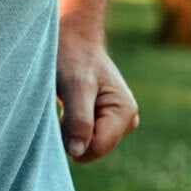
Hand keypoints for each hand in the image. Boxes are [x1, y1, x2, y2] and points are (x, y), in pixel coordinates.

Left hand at [56, 30, 138, 161]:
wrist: (70, 39)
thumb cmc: (73, 57)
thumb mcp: (75, 85)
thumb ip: (79, 119)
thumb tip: (77, 152)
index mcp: (126, 112)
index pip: (96, 148)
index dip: (73, 136)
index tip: (65, 109)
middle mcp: (126, 121)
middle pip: (91, 150)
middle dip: (72, 132)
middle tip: (66, 102)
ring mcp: (114, 123)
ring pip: (84, 146)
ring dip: (69, 128)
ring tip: (68, 101)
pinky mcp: (102, 122)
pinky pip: (81, 139)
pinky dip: (68, 126)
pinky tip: (68, 106)